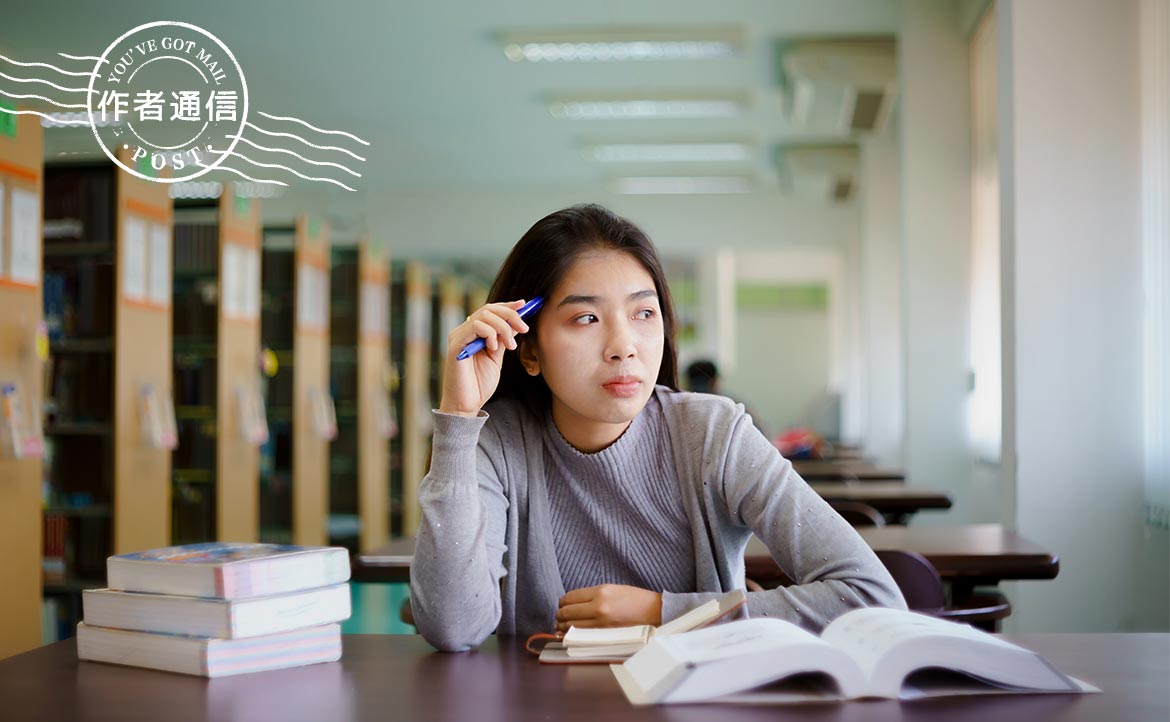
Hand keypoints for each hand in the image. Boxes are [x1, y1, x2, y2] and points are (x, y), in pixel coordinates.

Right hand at [438, 300, 529, 416]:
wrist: (466, 405)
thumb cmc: (479, 384)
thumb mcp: (497, 358)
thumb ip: (503, 339)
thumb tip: (515, 323)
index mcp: (473, 333)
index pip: (490, 310)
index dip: (507, 306)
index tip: (524, 305)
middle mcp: (464, 331)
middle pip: (488, 309)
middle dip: (510, 316)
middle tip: (524, 329)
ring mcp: (458, 337)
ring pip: (483, 315)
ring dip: (502, 328)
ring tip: (511, 346)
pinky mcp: (455, 345)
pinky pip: (474, 326)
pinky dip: (489, 333)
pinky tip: (494, 348)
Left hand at [555, 584, 663, 632]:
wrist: (655, 612)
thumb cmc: (635, 599)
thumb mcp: (613, 589)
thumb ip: (592, 595)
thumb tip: (573, 603)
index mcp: (601, 592)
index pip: (570, 597)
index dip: (562, 602)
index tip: (561, 605)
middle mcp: (599, 607)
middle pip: (567, 612)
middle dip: (559, 615)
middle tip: (558, 617)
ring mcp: (601, 623)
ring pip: (571, 626)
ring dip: (563, 627)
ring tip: (562, 627)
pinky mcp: (605, 636)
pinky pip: (581, 636)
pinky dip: (572, 636)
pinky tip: (569, 635)